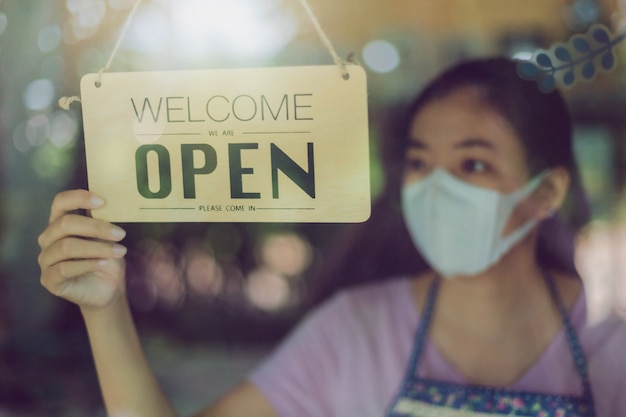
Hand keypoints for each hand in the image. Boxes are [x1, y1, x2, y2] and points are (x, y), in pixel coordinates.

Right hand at [38, 190, 127, 309]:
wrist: (107, 289)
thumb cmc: (106, 258)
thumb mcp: (107, 237)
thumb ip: (103, 220)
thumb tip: (111, 200)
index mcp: (60, 223)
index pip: (60, 202)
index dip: (79, 198)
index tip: (102, 202)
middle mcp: (48, 239)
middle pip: (65, 224)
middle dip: (96, 227)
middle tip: (120, 234)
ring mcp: (46, 259)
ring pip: (66, 247)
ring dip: (97, 248)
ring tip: (119, 251)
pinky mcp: (49, 279)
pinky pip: (64, 268)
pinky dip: (88, 264)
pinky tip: (104, 263)